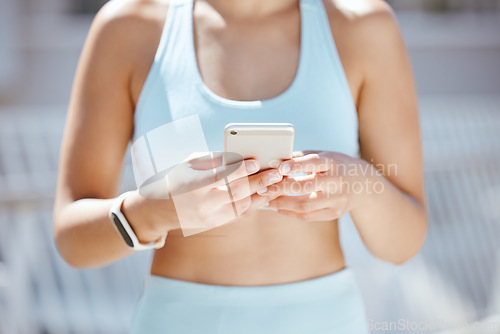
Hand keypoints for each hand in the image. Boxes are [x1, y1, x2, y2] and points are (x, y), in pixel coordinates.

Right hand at [125, 152, 282, 237]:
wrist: (160, 210)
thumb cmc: (175, 180)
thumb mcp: (189, 164)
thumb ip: (213, 159)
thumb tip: (238, 155)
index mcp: (196, 187)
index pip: (223, 178)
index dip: (241, 170)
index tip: (256, 162)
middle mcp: (205, 204)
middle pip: (238, 192)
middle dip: (260, 182)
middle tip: (277, 172)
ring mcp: (211, 217)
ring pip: (242, 205)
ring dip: (261, 194)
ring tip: (276, 183)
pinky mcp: (216, 223)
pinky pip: (239, 213)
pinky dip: (253, 203)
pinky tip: (264, 193)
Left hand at [265, 151, 380, 220]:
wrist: (365, 184)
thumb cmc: (336, 165)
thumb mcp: (324, 155)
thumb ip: (301, 158)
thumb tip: (275, 161)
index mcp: (333, 163)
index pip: (314, 163)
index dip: (296, 166)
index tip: (279, 168)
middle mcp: (337, 182)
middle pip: (306, 187)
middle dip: (281, 188)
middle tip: (262, 187)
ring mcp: (337, 200)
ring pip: (305, 205)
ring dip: (282, 204)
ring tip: (265, 200)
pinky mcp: (335, 213)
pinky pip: (308, 216)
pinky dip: (290, 213)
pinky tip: (277, 207)